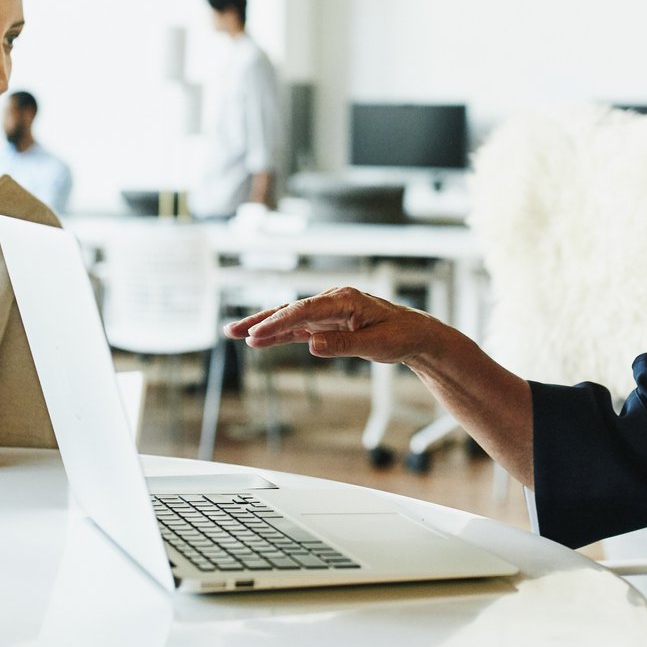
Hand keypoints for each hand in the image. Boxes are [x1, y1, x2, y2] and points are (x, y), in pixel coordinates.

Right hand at [225, 286, 440, 364]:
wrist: (415, 333)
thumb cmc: (400, 336)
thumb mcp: (376, 345)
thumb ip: (343, 346)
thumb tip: (313, 346)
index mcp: (345, 299)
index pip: (304, 310)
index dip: (278, 323)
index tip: (256, 335)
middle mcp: (332, 301)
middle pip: (290, 310)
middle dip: (260, 320)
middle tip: (231, 330)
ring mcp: (328, 312)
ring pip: (290, 318)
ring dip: (264, 326)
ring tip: (234, 333)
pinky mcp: (327, 324)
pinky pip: (298, 329)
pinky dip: (279, 334)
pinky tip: (260, 341)